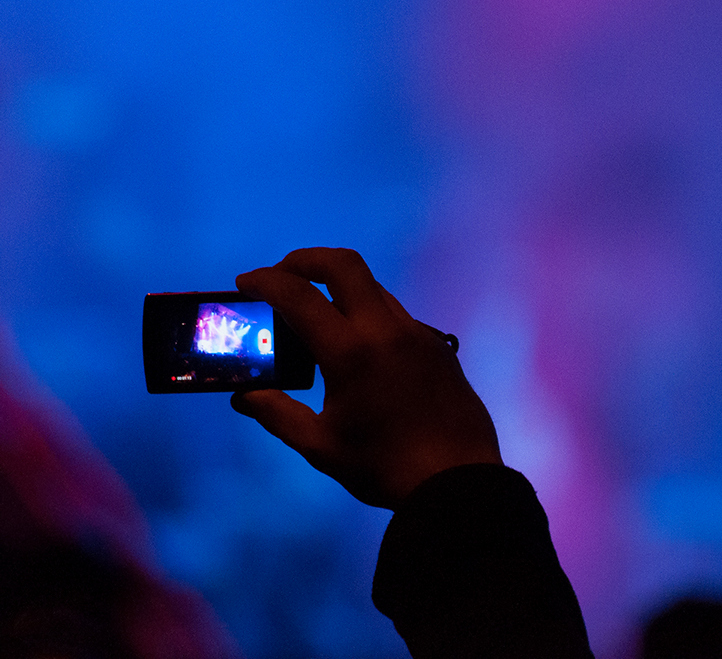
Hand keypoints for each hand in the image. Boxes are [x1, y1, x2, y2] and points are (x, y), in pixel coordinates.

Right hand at [230, 248, 501, 508]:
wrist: (458, 479)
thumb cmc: (384, 466)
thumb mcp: (321, 445)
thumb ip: (277, 414)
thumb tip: (245, 396)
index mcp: (352, 351)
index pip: (299, 295)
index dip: (265, 280)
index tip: (245, 282)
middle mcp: (386, 330)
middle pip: (343, 264)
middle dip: (305, 260)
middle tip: (281, 277)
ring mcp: (417, 333)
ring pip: (373, 288)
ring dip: (339, 288)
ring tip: (316, 318)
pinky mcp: (437, 346)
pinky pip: (396, 315)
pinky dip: (367, 314)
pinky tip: (358, 348)